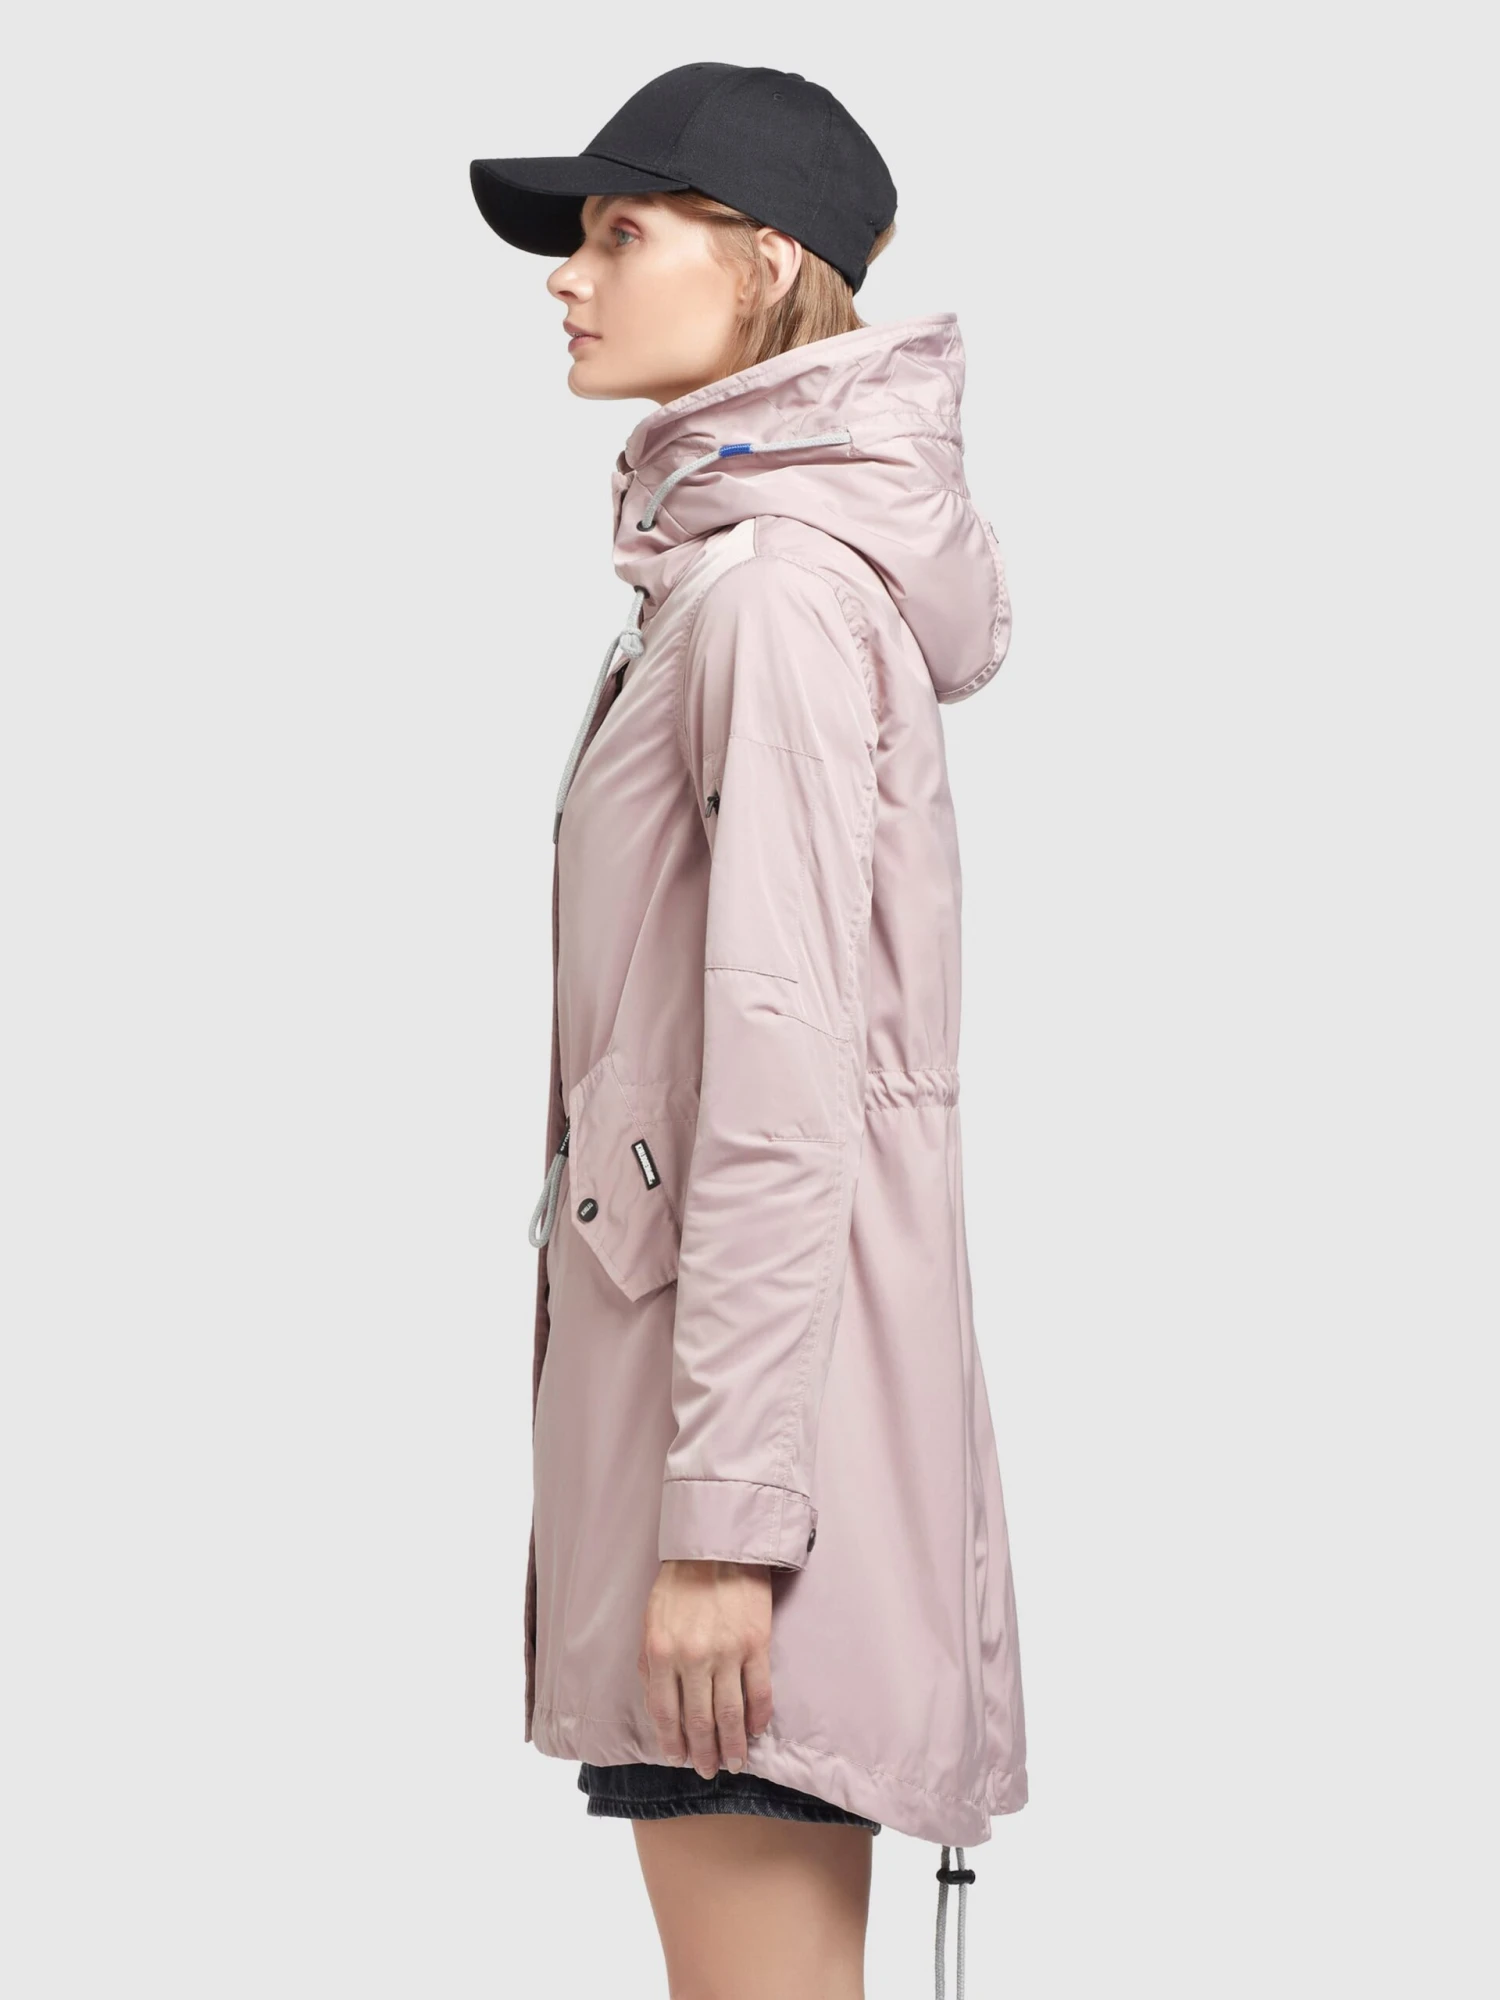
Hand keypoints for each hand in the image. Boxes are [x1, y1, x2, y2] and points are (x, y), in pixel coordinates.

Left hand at [638, 1558, 773, 1776]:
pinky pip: (759, 1691)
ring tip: (735, 1762)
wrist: (717, 1547)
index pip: (664, 1712)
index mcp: (661, 1652)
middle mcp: (693, 1657)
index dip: (671, 1741)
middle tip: (709, 1771)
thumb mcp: (651, 1621)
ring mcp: (727, 1652)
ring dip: (733, 1744)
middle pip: (698, 1719)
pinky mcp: (756, 1643)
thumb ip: (650, 1662)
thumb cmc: (679, 1583)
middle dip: (704, 1751)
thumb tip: (658, 1705)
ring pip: (730, 1712)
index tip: (678, 1759)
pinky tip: (756, 1730)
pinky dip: (758, 1716)